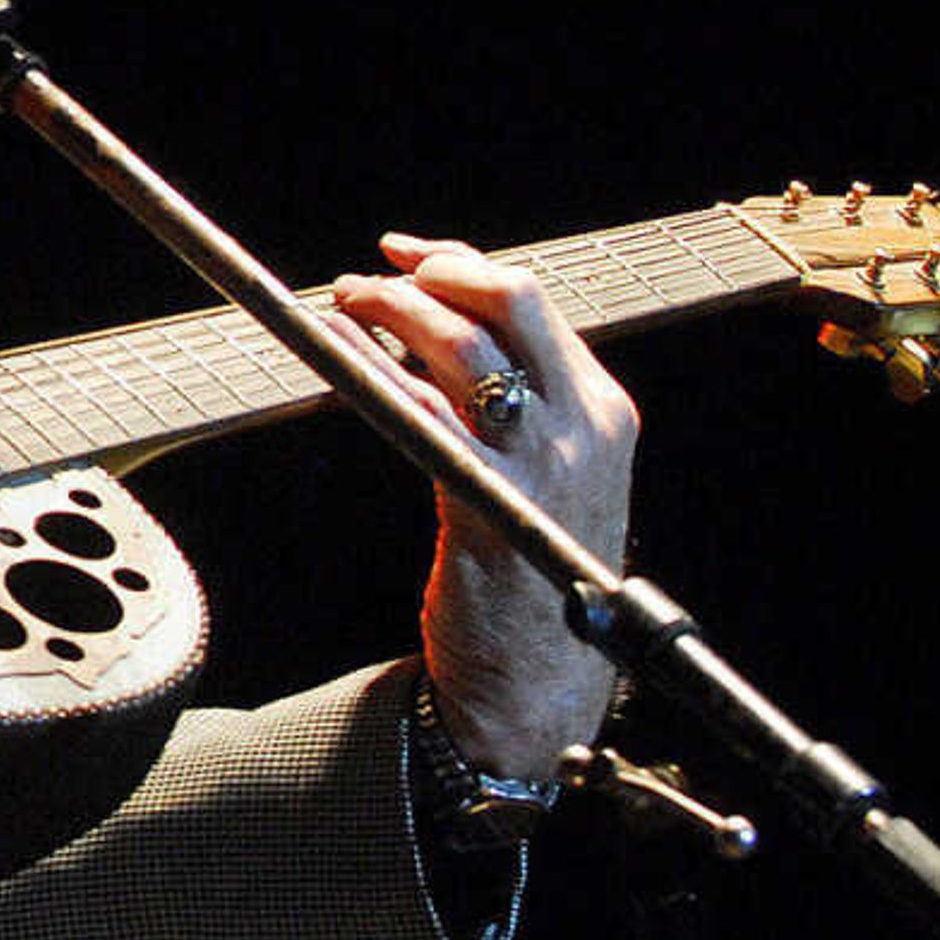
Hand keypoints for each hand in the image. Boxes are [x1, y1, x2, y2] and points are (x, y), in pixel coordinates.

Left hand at [330, 234, 638, 781]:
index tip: (402, 254)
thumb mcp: (541, 473)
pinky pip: (420, 410)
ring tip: (341, 309)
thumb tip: (423, 328)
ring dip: (390, 310)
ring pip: (463, 342)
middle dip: (430, 272)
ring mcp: (539, 464)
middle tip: (366, 280)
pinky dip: (371, 370)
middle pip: (510, 298)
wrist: (535, 685)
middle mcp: (584, 427)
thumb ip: (506, 403)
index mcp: (604, 410)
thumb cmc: (526, 576)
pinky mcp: (484, 501)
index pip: (534, 301)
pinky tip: (335, 355)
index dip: (458, 263)